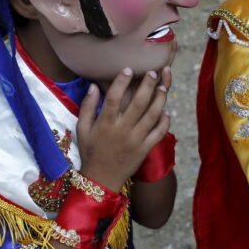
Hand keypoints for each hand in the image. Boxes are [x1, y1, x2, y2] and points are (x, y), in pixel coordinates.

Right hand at [76, 67, 170, 191]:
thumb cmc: (90, 152)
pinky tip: (166, 111)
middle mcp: (122, 130)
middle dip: (148, 84)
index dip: (122, 81)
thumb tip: (93, 87)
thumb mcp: (82, 129)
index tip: (128, 69)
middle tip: (152, 72)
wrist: (101, 179)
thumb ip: (87, 107)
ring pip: (152, 115)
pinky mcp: (145, 149)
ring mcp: (136, 140)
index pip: (114, 97)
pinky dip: (165, 121)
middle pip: (138, 102)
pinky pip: (159, 133)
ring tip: (163, 86)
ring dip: (160, 99)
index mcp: (105, 123)